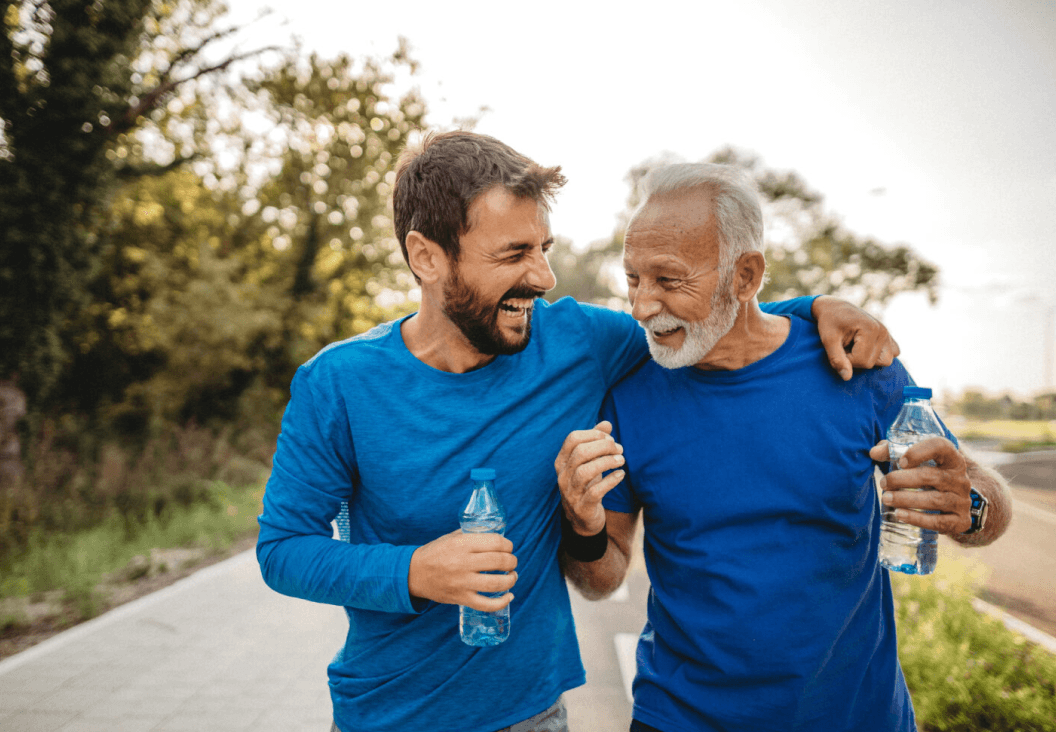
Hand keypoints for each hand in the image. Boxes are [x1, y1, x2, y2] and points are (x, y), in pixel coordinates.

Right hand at [408, 529, 517, 610]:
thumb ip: (473, 535)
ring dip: (511, 579)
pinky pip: (486, 605)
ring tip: (512, 576)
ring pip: (497, 583)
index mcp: (462, 544)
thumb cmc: (436, 552)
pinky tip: (509, 596)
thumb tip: (497, 535)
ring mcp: (462, 583)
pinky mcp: (461, 598)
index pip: (495, 542)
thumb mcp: (452, 537)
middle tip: (512, 562)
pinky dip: (502, 602)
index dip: (508, 545)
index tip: (509, 547)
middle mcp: (463, 563)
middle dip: (512, 561)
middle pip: (499, 562)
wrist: (414, 573)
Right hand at [554, 421, 625, 535]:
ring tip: (621, 460)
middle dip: (603, 447)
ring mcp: (571, 492)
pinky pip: (595, 492)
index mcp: (562, 462)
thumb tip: (607, 423)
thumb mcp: (589, 463)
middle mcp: (562, 476)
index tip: (609, 438)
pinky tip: (621, 474)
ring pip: (585, 472)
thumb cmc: (586, 484)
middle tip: (619, 449)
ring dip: (607, 462)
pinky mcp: (583, 507)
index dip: (593, 434)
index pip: (572, 439)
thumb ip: (596, 442)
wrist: (583, 519)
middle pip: (580, 453)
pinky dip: (610, 481)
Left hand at [813, 296, 899, 380]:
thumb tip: (847, 378)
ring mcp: (887, 334)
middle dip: (855, 360)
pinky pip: (892, 353)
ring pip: (885, 361)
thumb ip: (837, 359)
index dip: (846, 360)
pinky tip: (865, 347)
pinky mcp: (888, 337)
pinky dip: (879, 355)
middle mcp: (883, 331)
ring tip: (855, 347)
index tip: (838, 347)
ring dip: (868, 359)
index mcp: (871, 329)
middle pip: (872, 363)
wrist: (834, 308)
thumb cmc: (829, 323)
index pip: (862, 362)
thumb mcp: (828, 340)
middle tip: (845, 346)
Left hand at [870, 438, 972, 534]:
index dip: (920, 452)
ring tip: (886, 498)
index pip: (941, 447)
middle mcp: (961, 479)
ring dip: (906, 499)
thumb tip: (874, 453)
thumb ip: (894, 452)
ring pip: (935, 500)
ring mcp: (963, 501)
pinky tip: (899, 515)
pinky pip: (939, 522)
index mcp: (952, 459)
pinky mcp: (961, 521)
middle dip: (903, 480)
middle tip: (883, 483)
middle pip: (932, 476)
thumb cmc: (929, 476)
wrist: (954, 504)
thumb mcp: (916, 461)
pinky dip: (917, 519)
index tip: (900, 461)